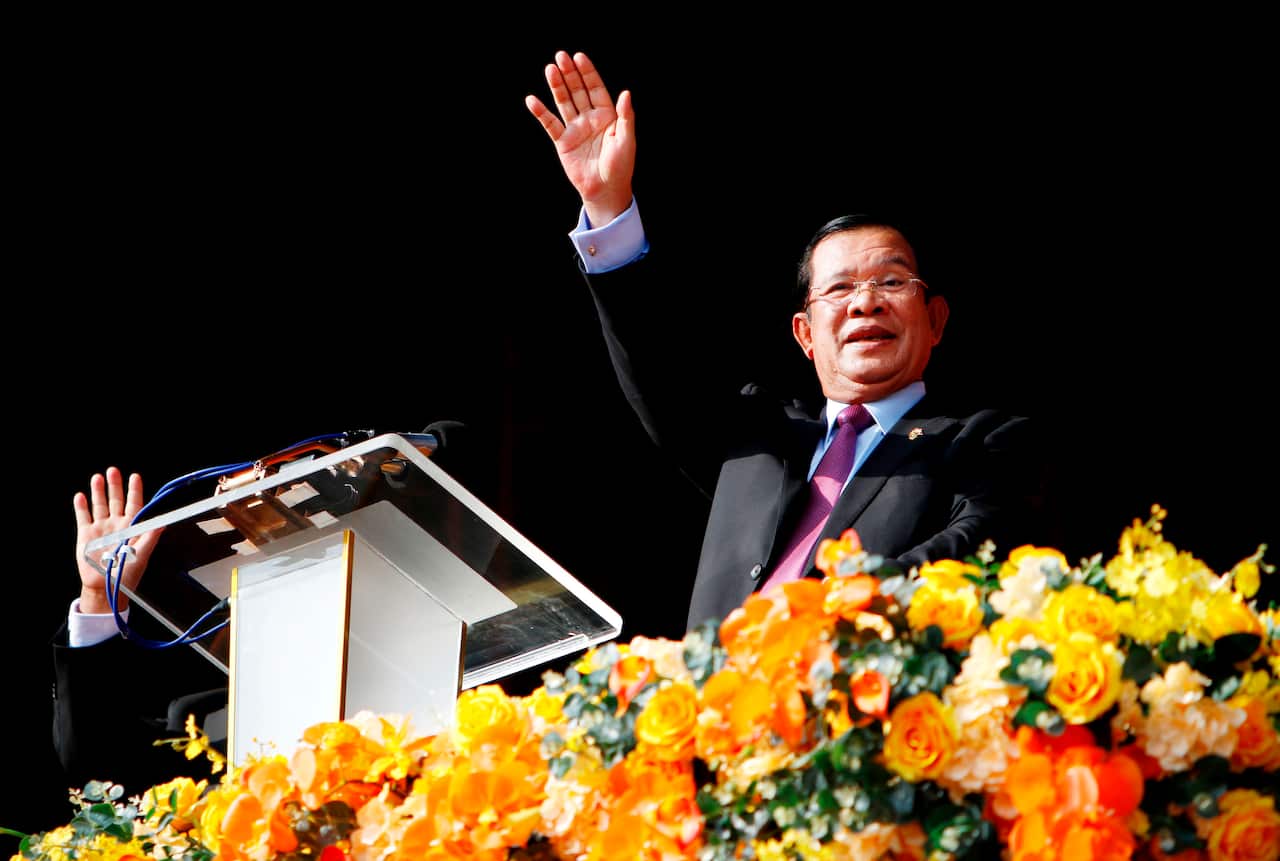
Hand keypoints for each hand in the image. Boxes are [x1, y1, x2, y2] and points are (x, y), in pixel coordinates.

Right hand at [73, 467, 160, 614]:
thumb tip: (163, 523)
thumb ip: (151, 538)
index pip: (134, 504)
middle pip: (116, 500)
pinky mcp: (86, 535)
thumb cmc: (127, 574)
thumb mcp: (142, 555)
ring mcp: (101, 528)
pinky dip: (81, 506)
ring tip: (97, 477)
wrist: (105, 587)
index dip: (134, 491)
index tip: (135, 477)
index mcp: (132, 527)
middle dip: (115, 485)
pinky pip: (83, 517)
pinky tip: (81, 495)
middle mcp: (116, 524)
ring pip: (100, 505)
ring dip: (98, 491)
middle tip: (113, 470)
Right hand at [526, 50, 635, 227]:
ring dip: (557, 86)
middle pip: (577, 91)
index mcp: (607, 115)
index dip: (587, 73)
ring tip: (549, 69)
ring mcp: (575, 129)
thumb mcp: (626, 140)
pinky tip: (532, 100)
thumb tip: (626, 93)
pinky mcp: (563, 142)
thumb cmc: (620, 166)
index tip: (579, 57)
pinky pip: (550, 124)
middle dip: (569, 74)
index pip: (595, 88)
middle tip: (560, 56)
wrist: (605, 190)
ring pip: (564, 102)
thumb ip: (626, 116)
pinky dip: (541, 112)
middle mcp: (589, 118)